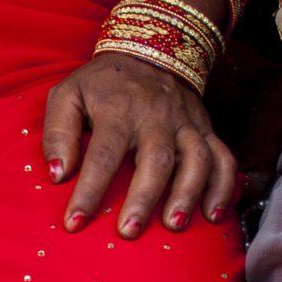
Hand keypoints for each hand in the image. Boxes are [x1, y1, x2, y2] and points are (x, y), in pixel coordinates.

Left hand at [42, 53, 239, 237]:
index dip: (89, 191)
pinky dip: (224, 187)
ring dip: (188, 193)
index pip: (103, 155)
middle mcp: (156, 117)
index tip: (75, 223)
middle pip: (156, 159)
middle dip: (144, 197)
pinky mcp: (205, 128)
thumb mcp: (68, 95)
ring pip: (196, 158)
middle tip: (128, 231)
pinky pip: (223, 157)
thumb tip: (59, 174)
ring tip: (174, 225)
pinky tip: (213, 215)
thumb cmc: (102, 84)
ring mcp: (186, 123)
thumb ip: (58, 132)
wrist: (150, 49)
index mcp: (118, 110)